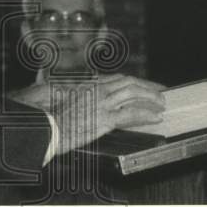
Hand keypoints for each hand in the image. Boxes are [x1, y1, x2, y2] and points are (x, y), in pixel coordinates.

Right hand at [13, 73, 165, 155]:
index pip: (117, 79)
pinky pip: (131, 113)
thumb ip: (69, 91)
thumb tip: (69, 89)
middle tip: (160, 91)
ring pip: (133, 93)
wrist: (46, 127)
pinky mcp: (105, 118)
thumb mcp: (57, 96)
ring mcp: (102, 102)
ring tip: (161, 103)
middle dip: (147, 86)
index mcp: (88, 84)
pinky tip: (155, 117)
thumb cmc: (48, 115)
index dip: (133, 81)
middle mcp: (97, 89)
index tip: (143, 85)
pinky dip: (146, 114)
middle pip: (129, 82)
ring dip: (150, 97)